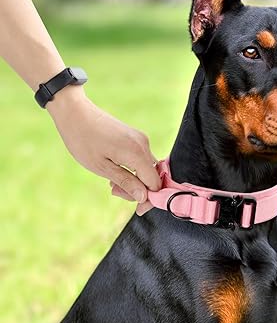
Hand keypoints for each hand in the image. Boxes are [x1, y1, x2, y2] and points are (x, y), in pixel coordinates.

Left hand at [47, 86, 159, 214]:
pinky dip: (132, 169)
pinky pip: (141, 159)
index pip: (155, 183)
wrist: (74, 112)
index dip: (149, 199)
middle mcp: (144, 145)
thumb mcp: (102, 168)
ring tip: (111, 183)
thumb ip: (126, 183)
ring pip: (147, 168)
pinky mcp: (135, 137)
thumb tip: (144, 198)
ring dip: (134, 180)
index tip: (136, 210)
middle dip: (139, 190)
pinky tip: (115, 171)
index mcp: (137, 153)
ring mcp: (140, 139)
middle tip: (114, 192)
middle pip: (153, 176)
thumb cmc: (83, 140)